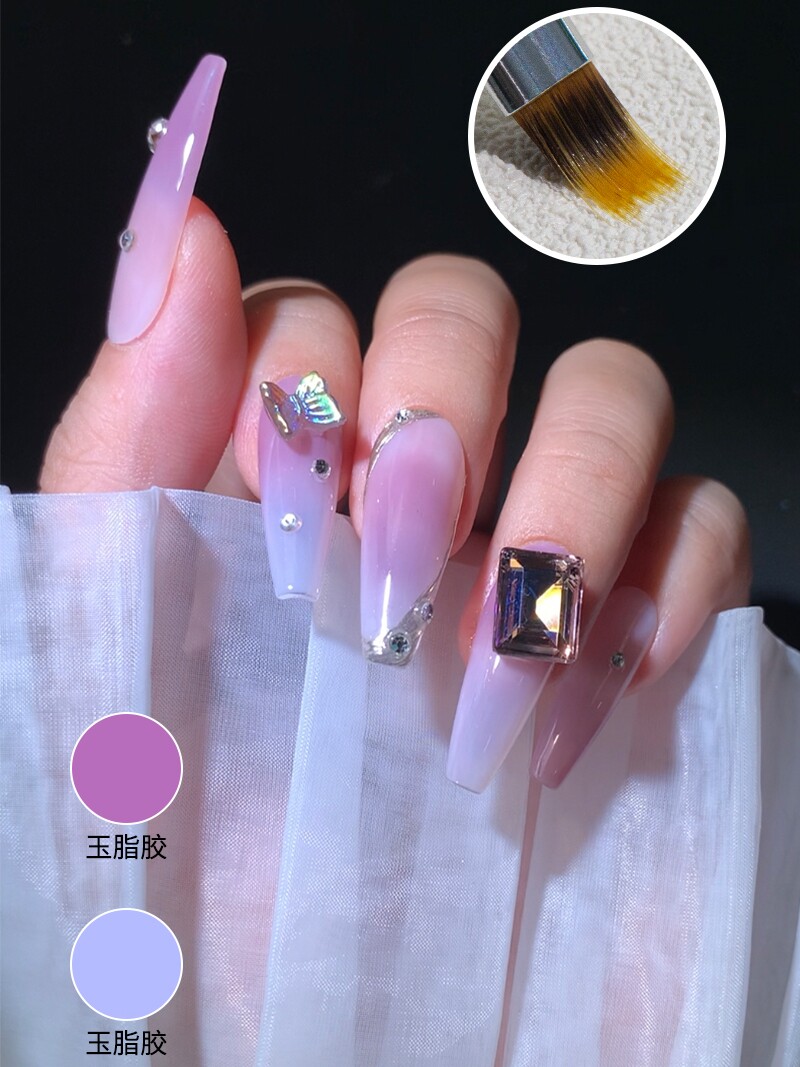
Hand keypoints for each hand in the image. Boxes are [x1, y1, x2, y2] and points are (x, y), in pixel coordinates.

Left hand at [41, 186, 749, 792]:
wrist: (286, 993)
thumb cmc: (184, 821)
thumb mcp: (116, 625)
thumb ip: (130, 423)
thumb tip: (176, 220)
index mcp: (271, 460)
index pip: (311, 310)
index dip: (308, 384)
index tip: (288, 526)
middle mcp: (404, 472)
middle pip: (469, 310)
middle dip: (447, 417)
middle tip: (399, 583)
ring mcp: (531, 530)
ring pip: (612, 388)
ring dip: (564, 508)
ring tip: (496, 664)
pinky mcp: (630, 610)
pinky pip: (704, 520)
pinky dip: (663, 588)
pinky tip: (583, 700)